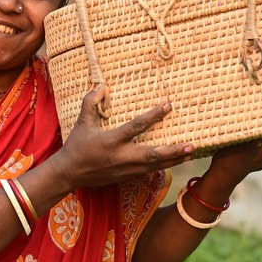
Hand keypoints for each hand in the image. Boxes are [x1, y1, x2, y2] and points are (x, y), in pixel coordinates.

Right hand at [49, 84, 192, 188]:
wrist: (70, 173)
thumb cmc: (77, 146)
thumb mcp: (82, 123)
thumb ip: (91, 102)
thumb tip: (101, 84)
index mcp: (112, 141)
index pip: (136, 127)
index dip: (153, 116)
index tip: (168, 105)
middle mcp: (122, 157)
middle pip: (152, 155)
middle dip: (172, 151)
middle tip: (191, 145)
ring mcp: (126, 169)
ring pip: (155, 166)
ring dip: (174, 160)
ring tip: (191, 152)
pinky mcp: (127, 177)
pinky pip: (150, 171)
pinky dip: (164, 166)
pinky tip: (176, 160)